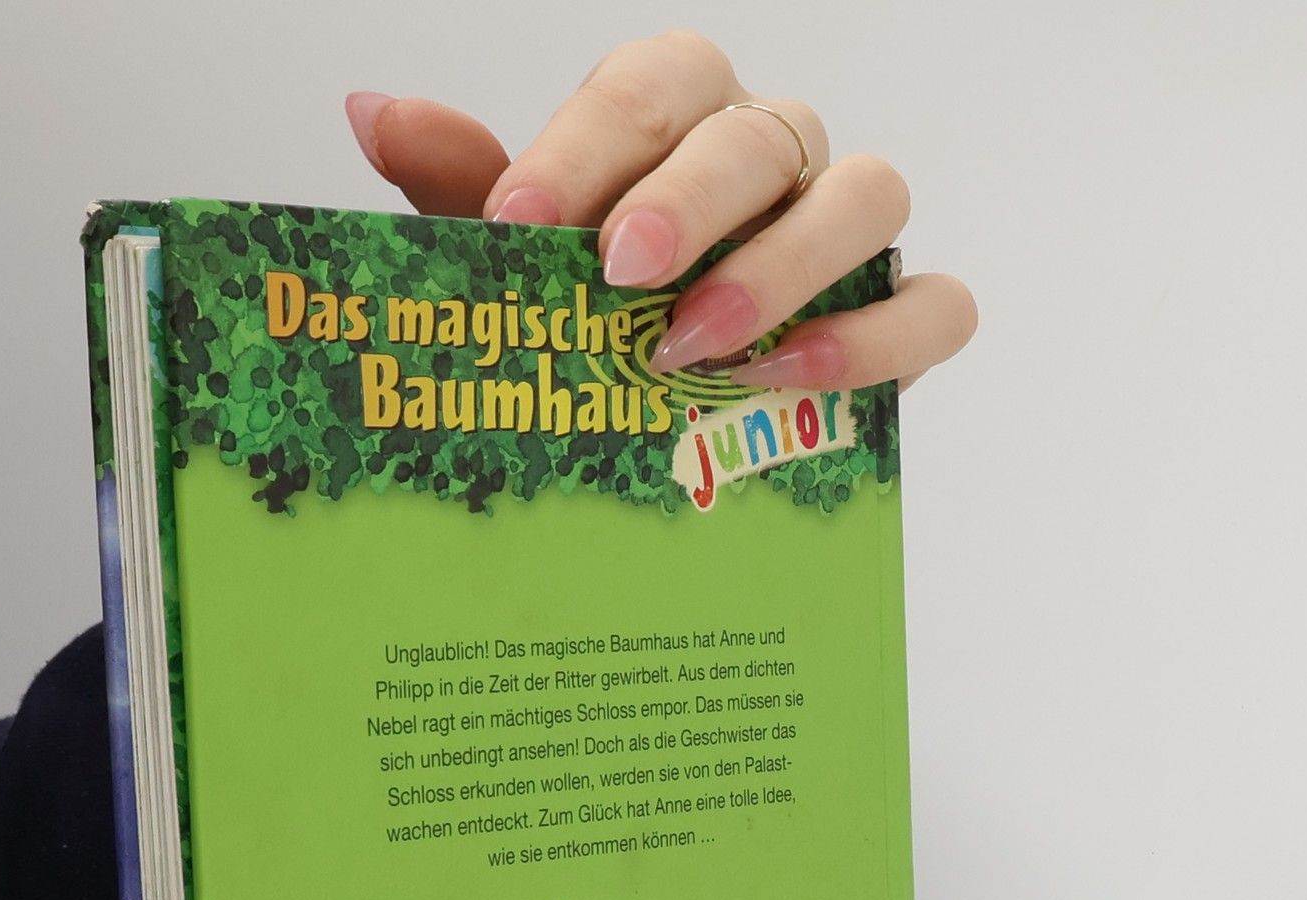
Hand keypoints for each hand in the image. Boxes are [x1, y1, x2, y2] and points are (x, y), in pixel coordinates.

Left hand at [346, 31, 974, 388]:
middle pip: (762, 135)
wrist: (669, 408)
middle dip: (687, 202)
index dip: (585, 145)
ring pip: (869, 197)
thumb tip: (371, 113)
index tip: (515, 225)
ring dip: (783, 270)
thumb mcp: (522, 258)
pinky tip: (788, 384)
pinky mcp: (900, 316)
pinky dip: (874, 340)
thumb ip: (463, 186)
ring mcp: (846, 232)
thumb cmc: (597, 314)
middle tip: (616, 275)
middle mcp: (774, 157)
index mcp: (682, 120)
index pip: (655, 84)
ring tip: (696, 350)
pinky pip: (935, 305)